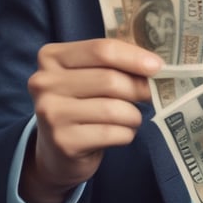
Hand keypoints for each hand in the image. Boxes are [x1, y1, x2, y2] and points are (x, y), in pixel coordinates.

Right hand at [20, 38, 162, 202]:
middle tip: (152, 95)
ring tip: (133, 117)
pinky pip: (111, 133)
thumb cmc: (81, 104)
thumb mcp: (87, 75)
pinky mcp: (63, 142)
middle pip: (109, 79)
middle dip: (139, 88)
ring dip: (133, 115)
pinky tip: (122, 133)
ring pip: (113, 108)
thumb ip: (113, 63)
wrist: (56, 153)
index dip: (134, 57)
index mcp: (52, 57)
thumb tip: (155, 65)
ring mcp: (51, 113)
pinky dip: (126, 133)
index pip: (102, 49)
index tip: (157, 66)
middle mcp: (44, 82)